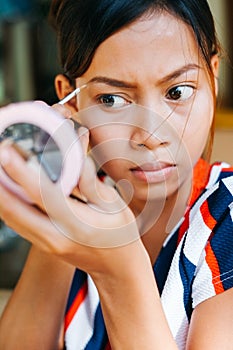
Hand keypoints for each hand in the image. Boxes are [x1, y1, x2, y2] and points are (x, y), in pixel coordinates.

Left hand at [0, 103, 141, 276]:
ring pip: (9, 216)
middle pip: (14, 208)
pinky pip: (15, 222)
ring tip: (0, 166)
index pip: (43, 195)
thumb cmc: (120, 234)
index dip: (21, 171)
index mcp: (77, 225)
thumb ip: (90, 181)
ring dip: (0, 191)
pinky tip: (6, 184)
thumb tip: (75, 157)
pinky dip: (6, 202)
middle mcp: (55, 237)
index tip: (6, 152)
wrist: (116, 268)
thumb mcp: (114, 204)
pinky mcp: (41, 243)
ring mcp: (46, 243)